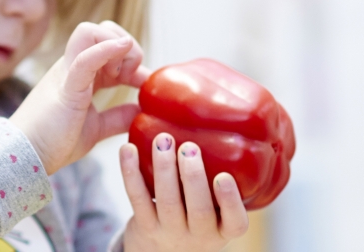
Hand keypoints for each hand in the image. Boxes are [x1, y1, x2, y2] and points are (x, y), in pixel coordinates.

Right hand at [10, 21, 149, 174]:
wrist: (27, 157)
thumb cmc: (54, 142)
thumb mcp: (95, 128)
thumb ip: (117, 117)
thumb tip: (141, 112)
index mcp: (80, 74)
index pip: (108, 45)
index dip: (132, 58)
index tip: (144, 83)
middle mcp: (72, 67)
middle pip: (102, 29)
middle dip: (126, 47)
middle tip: (131, 77)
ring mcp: (67, 73)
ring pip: (91, 31)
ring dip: (117, 47)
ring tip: (122, 77)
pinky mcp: (66, 87)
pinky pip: (86, 57)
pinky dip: (107, 49)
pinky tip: (123, 48)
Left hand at [120, 133, 248, 251]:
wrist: (163, 251)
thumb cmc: (197, 218)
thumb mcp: (218, 211)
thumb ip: (224, 181)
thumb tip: (231, 123)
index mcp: (223, 229)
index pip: (235, 221)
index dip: (230, 201)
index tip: (224, 177)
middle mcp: (199, 234)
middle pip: (198, 210)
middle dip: (193, 177)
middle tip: (189, 148)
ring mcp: (170, 231)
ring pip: (166, 202)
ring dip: (164, 169)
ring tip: (162, 140)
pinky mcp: (144, 225)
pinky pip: (137, 198)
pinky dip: (131, 172)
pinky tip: (128, 149)